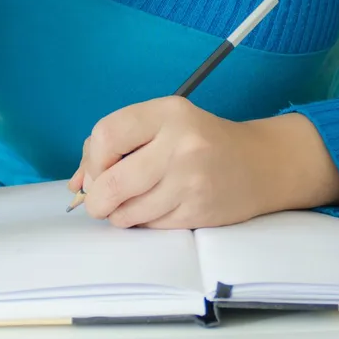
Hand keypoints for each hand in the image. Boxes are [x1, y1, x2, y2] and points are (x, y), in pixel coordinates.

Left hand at [69, 97, 283, 229]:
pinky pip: (150, 226)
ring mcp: (191, 181)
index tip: (96, 170)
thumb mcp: (163, 124)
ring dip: (119, 213)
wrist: (261, 164)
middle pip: (112, 181)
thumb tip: (77, 183)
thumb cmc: (201, 142)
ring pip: (127, 211)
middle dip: (97, 198)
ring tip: (133, 202)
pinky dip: (144, 222)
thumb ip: (116, 144)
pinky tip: (158, 208)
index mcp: (168, 113)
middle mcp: (181, 144)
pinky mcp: (198, 211)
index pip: (106, 135)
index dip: (91, 160)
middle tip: (101, 200)